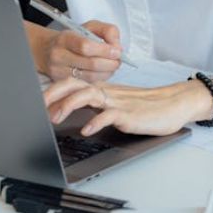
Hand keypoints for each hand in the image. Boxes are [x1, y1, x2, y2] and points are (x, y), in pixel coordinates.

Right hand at [39, 20, 123, 82]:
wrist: (47, 50)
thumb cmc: (72, 38)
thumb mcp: (88, 27)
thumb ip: (106, 31)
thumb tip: (117, 46)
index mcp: (65, 38)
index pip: (86, 46)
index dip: (105, 50)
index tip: (117, 51)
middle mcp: (59, 56)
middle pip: (91, 64)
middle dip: (110, 63)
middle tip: (118, 59)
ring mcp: (59, 72)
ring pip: (90, 77)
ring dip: (107, 72)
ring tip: (112, 65)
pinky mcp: (62, 83)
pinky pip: (87, 83)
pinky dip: (100, 78)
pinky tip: (103, 72)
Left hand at [43, 77, 211, 136]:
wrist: (174, 104)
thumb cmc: (146, 106)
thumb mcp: (117, 104)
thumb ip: (97, 105)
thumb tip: (72, 111)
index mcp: (102, 89)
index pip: (72, 83)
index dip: (53, 90)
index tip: (37, 101)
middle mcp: (106, 92)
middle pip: (74, 85)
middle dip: (53, 94)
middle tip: (38, 106)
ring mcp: (117, 102)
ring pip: (88, 95)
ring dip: (69, 105)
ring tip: (55, 118)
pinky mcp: (129, 114)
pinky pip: (109, 115)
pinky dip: (96, 121)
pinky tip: (87, 129)